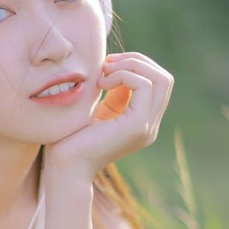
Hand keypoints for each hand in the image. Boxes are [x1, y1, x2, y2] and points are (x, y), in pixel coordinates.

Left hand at [44, 51, 173, 180]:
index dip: (136, 65)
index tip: (106, 65)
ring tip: (104, 74)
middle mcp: (149, 126)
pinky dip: (123, 75)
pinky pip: (144, 86)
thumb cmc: (71, 139)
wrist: (65, 167)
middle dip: (137, 61)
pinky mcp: (137, 126)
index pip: (157, 83)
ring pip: (160, 79)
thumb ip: (115, 93)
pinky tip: (102, 83)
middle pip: (164, 79)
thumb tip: (121, 67)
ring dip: (131, 66)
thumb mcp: (99, 110)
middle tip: (107, 64)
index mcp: (141, 122)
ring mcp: (146, 127)